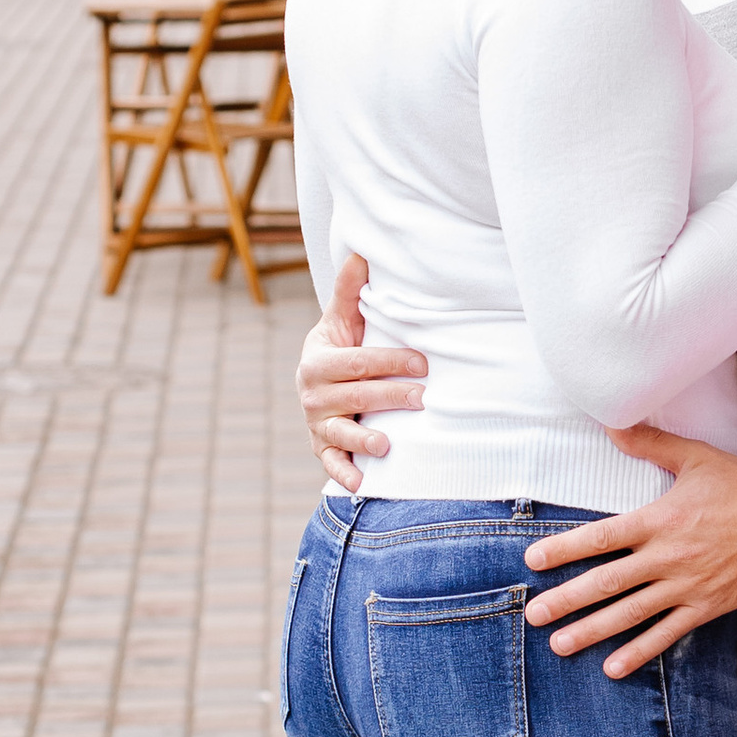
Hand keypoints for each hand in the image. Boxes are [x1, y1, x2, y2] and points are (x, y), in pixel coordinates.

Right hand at [297, 252, 426, 488]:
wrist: (319, 382)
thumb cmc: (341, 349)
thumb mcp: (341, 321)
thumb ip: (348, 291)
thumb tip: (361, 252)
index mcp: (318, 361)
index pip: (358, 362)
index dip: (390, 361)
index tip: (422, 362)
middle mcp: (313, 394)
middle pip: (356, 397)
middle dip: (390, 397)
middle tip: (423, 398)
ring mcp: (317, 424)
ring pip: (342, 433)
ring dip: (364, 440)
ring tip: (388, 445)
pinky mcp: (322, 448)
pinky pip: (331, 464)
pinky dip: (344, 474)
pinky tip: (361, 483)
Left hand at [524, 429, 736, 673]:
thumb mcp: (696, 457)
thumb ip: (650, 443)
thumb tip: (612, 422)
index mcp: (660, 520)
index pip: (602, 537)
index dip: (565, 549)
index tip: (534, 560)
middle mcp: (668, 557)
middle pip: (607, 583)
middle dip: (566, 600)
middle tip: (534, 614)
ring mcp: (686, 586)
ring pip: (631, 614)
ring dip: (592, 631)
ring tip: (559, 645)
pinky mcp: (706, 606)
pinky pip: (667, 634)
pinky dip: (639, 652)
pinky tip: (613, 667)